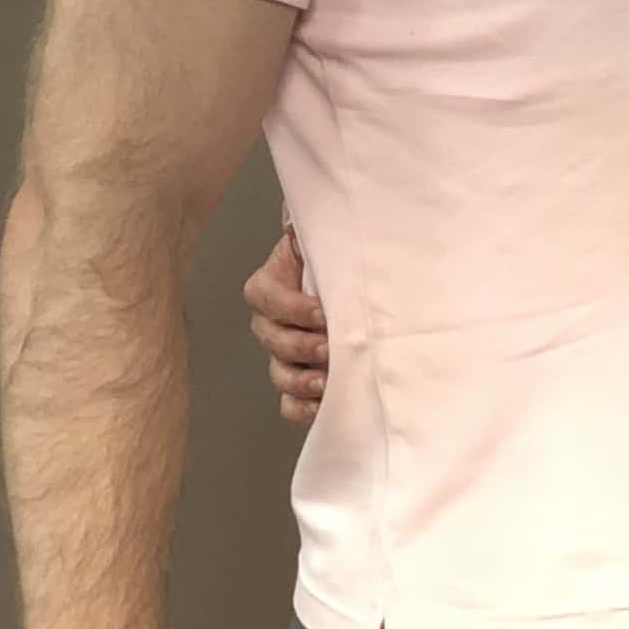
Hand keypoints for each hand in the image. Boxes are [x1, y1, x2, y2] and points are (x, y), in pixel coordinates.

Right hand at [245, 226, 329, 424]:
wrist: (363, 287)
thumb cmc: (341, 262)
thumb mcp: (325, 239)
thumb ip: (307, 228)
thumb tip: (294, 220)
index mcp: (272, 285)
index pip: (265, 297)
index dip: (290, 307)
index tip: (321, 312)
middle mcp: (272, 323)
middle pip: (272, 339)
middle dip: (300, 346)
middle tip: (329, 348)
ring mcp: (285, 356)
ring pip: (279, 373)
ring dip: (301, 380)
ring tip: (327, 381)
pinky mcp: (301, 382)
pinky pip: (290, 403)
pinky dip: (303, 409)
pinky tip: (324, 406)